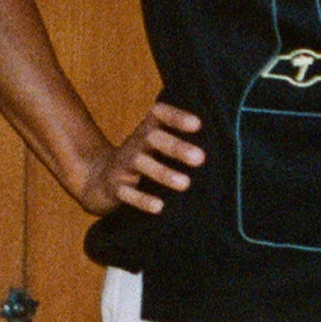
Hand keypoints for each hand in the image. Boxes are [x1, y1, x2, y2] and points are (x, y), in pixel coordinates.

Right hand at [76, 99, 204, 217]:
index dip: (176, 117)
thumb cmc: (141, 160)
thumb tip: (223, 142)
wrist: (97, 178)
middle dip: (176, 147)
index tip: (198, 124)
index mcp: (148, 129)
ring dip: (163, 173)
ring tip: (186, 183)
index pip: (159, 114)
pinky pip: (127, 193)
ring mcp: (122, 165)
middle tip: (200, 158)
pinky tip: (158, 207)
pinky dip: (142, 199)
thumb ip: (181, 140)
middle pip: (153, 139)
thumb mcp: (155, 144)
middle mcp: (135, 143)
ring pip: (141, 164)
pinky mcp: (115, 187)